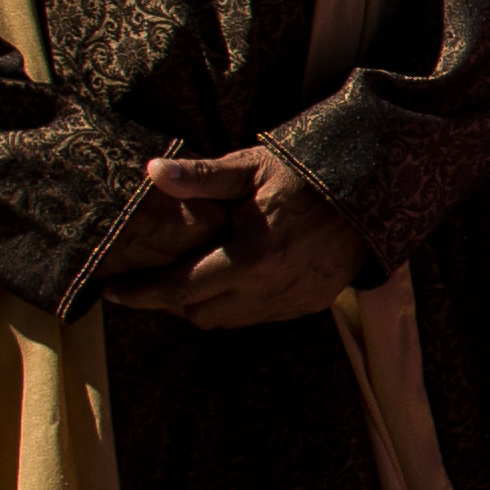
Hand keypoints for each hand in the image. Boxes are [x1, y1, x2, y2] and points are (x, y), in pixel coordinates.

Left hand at [110, 148, 364, 331]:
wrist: (374, 189)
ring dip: (207, 306)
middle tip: (157, 281)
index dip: (142, 294)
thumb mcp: (250, 168)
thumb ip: (201, 177)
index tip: (114, 292)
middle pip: (200, 314)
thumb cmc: (305, 173)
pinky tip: (238, 280)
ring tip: (196, 281)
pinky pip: (262, 316)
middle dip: (173, 302)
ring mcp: (292, 300)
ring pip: (230, 320)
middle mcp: (267, 288)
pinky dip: (241, 305)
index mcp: (246, 257)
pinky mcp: (313, 302)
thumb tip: (153, 171)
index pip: (178, 289)